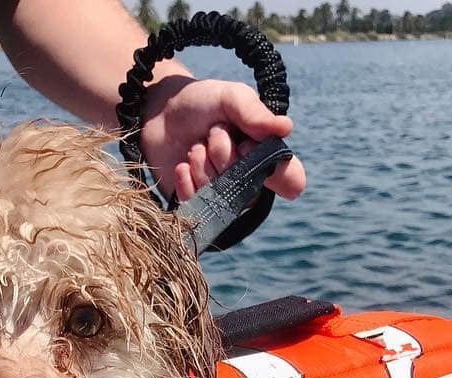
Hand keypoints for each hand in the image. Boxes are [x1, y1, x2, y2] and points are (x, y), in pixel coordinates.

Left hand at [139, 76, 306, 202]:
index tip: (248, 143)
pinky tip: (183, 165)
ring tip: (197, 145)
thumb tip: (286, 128)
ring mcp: (223, 197)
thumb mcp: (229, 97)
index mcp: (267, 154)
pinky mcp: (198, 206)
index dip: (273, 169)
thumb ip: (253, 112)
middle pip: (247, 185)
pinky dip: (187, 181)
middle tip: (213, 131)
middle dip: (224, 152)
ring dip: (203, 163)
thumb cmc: (201, 103)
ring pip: (220, 195)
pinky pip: (199, 205)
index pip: (292, 181)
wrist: (159, 114)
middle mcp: (249, 180)